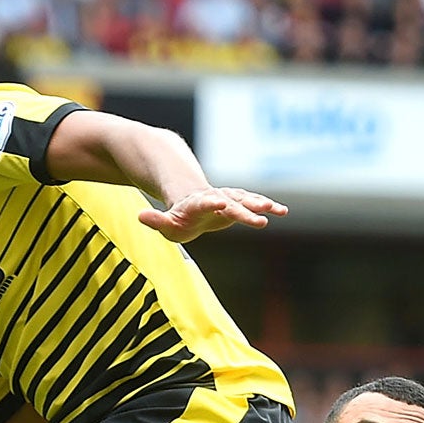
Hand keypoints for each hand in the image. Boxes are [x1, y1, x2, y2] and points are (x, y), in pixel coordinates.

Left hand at [138, 186, 286, 241]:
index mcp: (196, 204)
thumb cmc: (179, 217)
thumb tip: (141, 216)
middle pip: (231, 203)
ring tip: (278, 210)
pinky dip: (266, 205)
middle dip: (245, 209)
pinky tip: (282, 211)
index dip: (211, 202)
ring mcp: (228, 199)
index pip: (203, 202)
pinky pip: (252, 203)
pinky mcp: (237, 203)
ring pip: (244, 199)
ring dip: (260, 204)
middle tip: (261, 213)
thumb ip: (156, 219)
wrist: (190, 199)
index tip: (220, 202)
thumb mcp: (165, 223)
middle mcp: (214, 199)